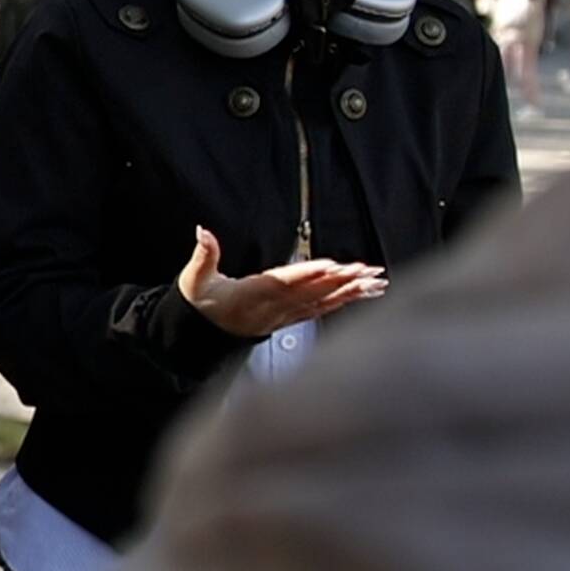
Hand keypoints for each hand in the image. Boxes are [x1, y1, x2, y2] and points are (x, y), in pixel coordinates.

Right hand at [175, 227, 385, 337]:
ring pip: (321, 303)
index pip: (283, 282)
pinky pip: (319, 312)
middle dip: (341, 281)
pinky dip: (342, 303)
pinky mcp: (288, 320)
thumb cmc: (200, 305)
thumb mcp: (194, 279)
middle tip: (368, 270)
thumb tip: (203, 232)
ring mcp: (282, 317)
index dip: (307, 274)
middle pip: (311, 293)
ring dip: (350, 293)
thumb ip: (203, 255)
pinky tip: (359, 296)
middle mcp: (271, 308)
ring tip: (375, 283)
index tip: (331, 266)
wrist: (199, 338)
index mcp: (250, 295)